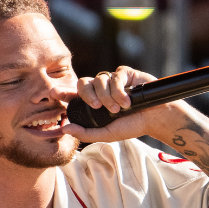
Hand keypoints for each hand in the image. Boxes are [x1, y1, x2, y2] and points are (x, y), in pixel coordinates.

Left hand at [62, 66, 177, 143]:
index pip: (74, 95)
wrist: (155, 118)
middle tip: (98, 107)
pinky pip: (115, 76)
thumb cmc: (131, 126)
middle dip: (89, 95)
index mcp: (93, 102)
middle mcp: (101, 89)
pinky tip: (128, 101)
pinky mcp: (126, 73)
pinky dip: (119, 90)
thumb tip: (64, 129)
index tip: (53, 92)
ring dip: (108, 96)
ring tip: (120, 109)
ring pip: (100, 79)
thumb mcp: (106, 134)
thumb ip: (85, 133)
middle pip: (84, 83)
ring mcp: (113, 80)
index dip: (63, 92)